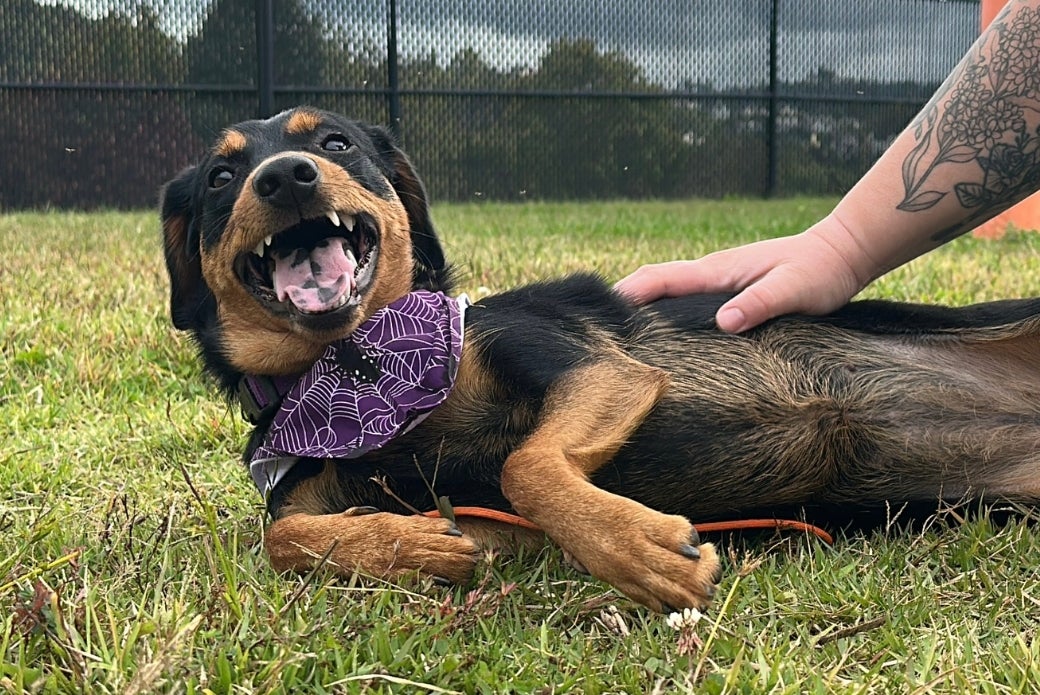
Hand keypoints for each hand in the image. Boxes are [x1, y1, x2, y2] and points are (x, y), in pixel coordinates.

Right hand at [615, 215, 875, 332]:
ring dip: (643, 310)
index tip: (598, 312)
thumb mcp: (794, 290)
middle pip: (654, 284)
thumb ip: (760, 304)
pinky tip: (666, 337)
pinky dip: (667, 314)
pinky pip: (687, 302)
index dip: (626, 293)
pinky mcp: (730, 292)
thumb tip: (723, 321)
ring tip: (620, 340)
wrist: (844, 252)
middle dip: (623, 302)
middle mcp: (711, 274)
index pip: (659, 279)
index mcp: (717, 272)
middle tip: (596, 332)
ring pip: (669, 293)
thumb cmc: (820, 271)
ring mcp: (719, 282)